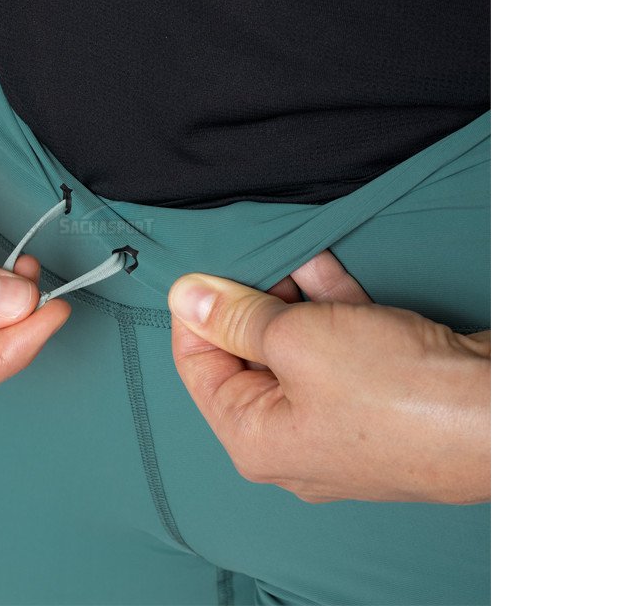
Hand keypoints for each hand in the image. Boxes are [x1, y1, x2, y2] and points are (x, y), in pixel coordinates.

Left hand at [168, 252, 489, 503]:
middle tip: (250, 253)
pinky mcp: (382, 395)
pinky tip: (323, 262)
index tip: (201, 271)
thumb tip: (186, 297)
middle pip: (249, 356)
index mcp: (256, 440)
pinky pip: (341, 345)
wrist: (504, 412)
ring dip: (293, 294)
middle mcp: (294, 438)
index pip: (199, 371)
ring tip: (288, 249)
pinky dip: (332, 305)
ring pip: (298, 345)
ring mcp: (341, 418)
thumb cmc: (396, 394)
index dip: (196, 315)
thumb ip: (235, 316)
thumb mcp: (295, 340)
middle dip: (250, 298)